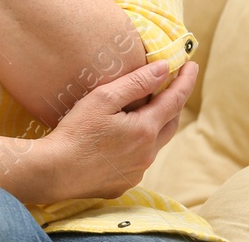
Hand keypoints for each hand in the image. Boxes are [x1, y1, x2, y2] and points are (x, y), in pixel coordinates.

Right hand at [37, 59, 198, 201]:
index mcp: (146, 129)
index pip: (175, 100)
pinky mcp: (124, 183)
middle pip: (170, 124)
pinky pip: (137, 161)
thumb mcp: (103, 99)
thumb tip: (163, 69)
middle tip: (170, 87)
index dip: (185, 81)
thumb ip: (136, 83)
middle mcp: (148, 153)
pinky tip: (118, 141)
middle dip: (173, 104)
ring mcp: (137, 171)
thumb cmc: (76, 131)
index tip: (192, 64)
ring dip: (154, 126)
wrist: (56, 171)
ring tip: (141, 113)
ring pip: (154, 144)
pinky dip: (136, 146)